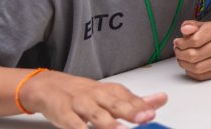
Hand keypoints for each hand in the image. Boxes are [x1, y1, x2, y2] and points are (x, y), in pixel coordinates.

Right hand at [21, 69, 166, 128]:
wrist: (49, 86)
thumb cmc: (85, 94)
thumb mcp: (111, 94)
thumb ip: (136, 101)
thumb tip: (162, 99)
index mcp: (111, 91)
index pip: (129, 98)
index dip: (142, 106)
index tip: (153, 112)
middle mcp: (97, 95)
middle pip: (116, 103)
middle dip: (131, 111)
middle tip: (146, 117)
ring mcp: (79, 104)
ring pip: (95, 114)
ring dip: (109, 123)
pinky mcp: (63, 114)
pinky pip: (72, 123)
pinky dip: (80, 128)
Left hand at [173, 20, 210, 80]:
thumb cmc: (206, 34)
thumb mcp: (197, 25)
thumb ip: (189, 26)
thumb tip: (185, 29)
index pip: (195, 41)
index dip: (181, 43)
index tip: (177, 43)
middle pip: (194, 56)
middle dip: (180, 54)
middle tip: (178, 51)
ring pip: (197, 68)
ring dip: (184, 64)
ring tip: (182, 57)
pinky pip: (200, 76)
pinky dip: (191, 71)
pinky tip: (190, 64)